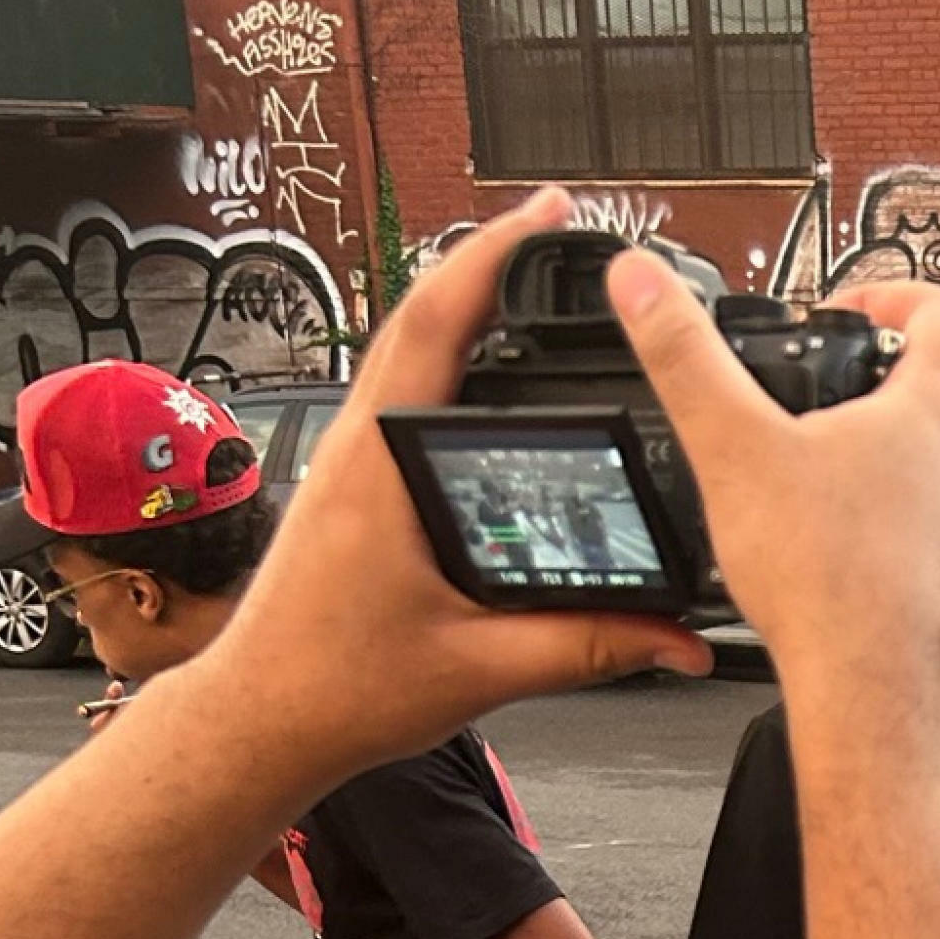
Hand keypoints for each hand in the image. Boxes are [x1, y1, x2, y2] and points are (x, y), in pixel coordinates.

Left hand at [193, 190, 711, 798]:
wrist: (261, 720)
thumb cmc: (338, 691)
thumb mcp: (483, 669)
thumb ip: (591, 647)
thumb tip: (678, 640)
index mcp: (380, 465)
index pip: (437, 324)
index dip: (494, 259)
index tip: (546, 218)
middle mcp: (356, 446)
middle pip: (421, 317)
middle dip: (489, 264)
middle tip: (553, 232)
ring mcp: (348, 462)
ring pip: (406, 355)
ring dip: (464, 311)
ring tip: (528, 288)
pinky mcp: (351, 489)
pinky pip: (401, 400)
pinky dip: (446, 367)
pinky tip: (485, 381)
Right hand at [607, 256, 939, 726]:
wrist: (880, 706)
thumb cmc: (827, 589)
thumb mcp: (732, 450)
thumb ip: (684, 357)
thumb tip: (642, 281)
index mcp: (932, 417)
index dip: (897, 299)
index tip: (859, 316)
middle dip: (897, 406)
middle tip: (841, 425)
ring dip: (917, 491)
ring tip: (851, 514)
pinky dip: (930, 569)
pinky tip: (880, 589)